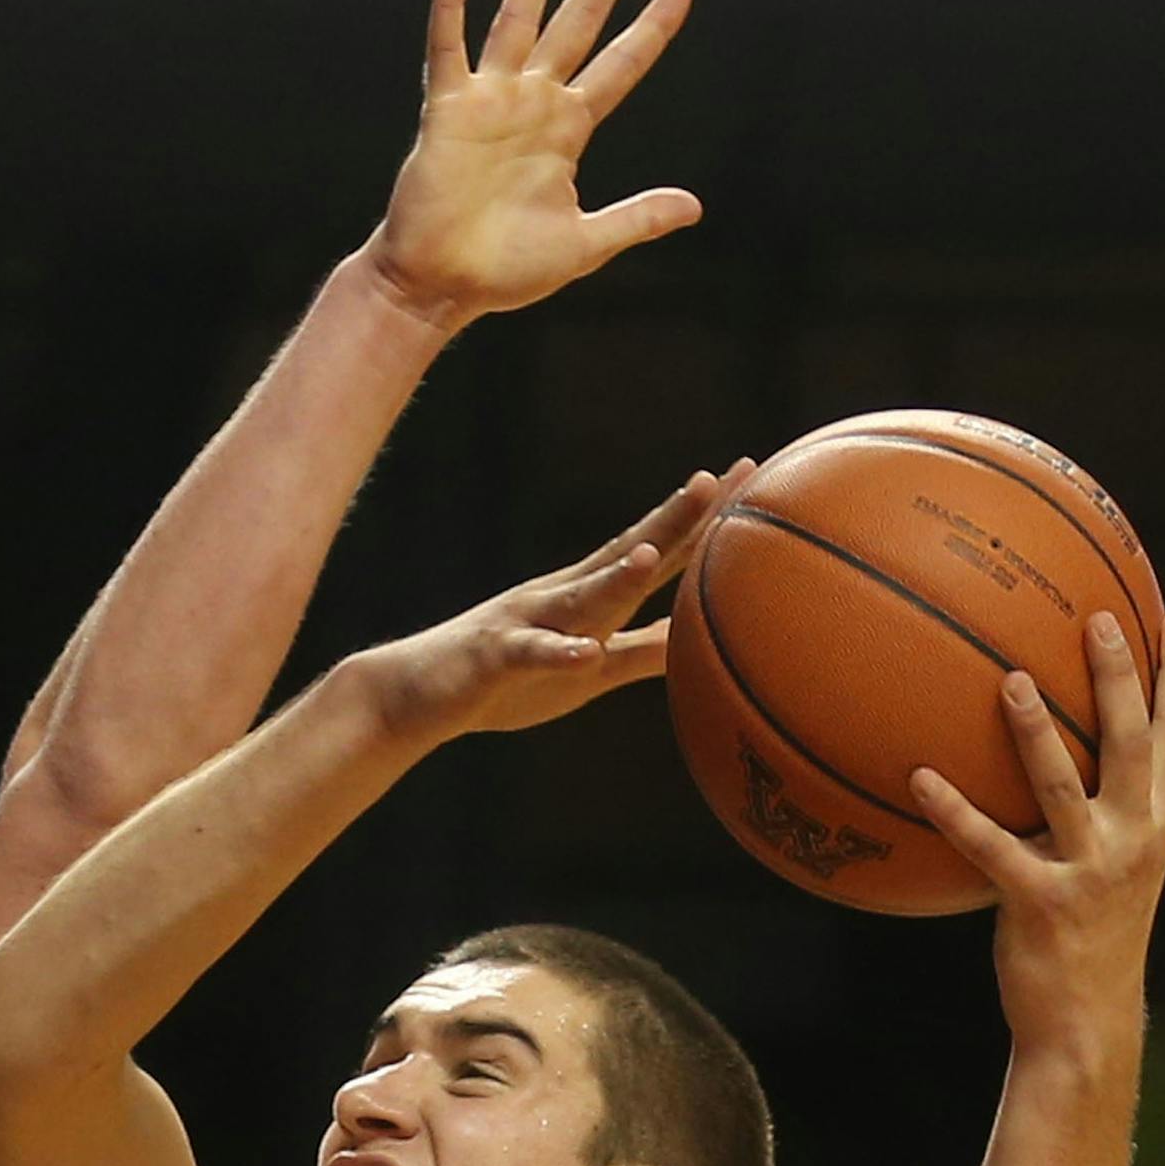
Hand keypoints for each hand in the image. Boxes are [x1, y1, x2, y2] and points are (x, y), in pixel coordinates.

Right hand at [363, 462, 751, 743]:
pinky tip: (585, 654)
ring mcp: (527, 623)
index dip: (702, 518)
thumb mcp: (588, 671)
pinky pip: (530, 656)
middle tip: (718, 479)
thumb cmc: (505, 683)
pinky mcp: (496, 659)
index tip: (749, 473)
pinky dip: (558, 654)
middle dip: (671, 521)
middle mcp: (561, 597)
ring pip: (578, 599)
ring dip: (614, 577)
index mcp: (586, 598)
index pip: (653, 550)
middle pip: (624, 554)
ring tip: (651, 552)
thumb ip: (639, 651)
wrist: (415, 692)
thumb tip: (695, 639)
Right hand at [364, 0, 700, 331]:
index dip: (650, 29)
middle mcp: (532, 105)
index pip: (619, 66)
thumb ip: (636, 219)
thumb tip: (693, 206)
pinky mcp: (448, 111)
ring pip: (518, 20)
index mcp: (566, 132)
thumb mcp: (584, 246)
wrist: (440, 287)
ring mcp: (490, 102)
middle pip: (577, 24)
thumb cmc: (504, 272)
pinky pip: (447, 47)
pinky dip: (448, 5)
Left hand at [911, 610, 1164, 1054]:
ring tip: (1011, 678)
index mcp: (1155, 825)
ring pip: (1064, 785)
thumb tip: (1039, 760)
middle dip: (1120, 676)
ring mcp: (1092, 871)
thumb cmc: (1085, 938)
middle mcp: (1135, 839)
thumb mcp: (1105, 871)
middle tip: (1099, 617)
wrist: (1085, 1023)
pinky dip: (953, 810)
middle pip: (1134, 742)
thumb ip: (1089, 815)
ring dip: (1037, 730)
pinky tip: (918, 777)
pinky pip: (989, 846)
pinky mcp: (1041, 903)